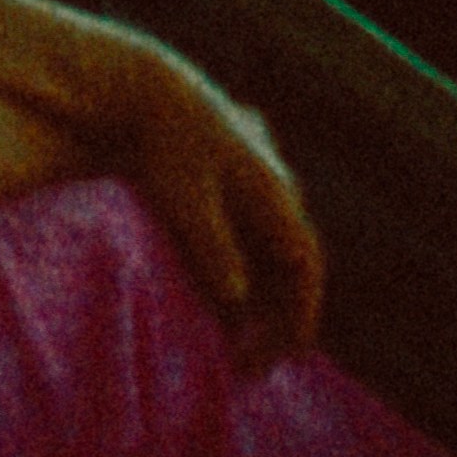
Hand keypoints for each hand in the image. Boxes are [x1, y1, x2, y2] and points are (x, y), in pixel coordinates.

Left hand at [83, 48, 328, 355]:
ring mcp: (262, 182)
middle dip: (279, 316)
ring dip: (262, 297)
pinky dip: (247, 274)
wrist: (152, 93)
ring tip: (233, 341)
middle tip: (251, 363)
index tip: (286, 357)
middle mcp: (279, 189)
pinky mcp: (240, 180)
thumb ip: (215, 253)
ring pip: (274, 252)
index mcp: (275, 195)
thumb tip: (240, 302)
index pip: (305, 266)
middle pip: (292, 265)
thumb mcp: (187, 205)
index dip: (301, 314)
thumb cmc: (167, 150)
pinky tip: (219, 300)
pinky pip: (255, 238)